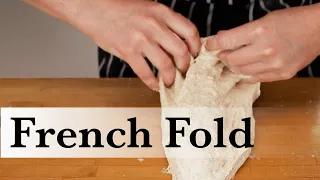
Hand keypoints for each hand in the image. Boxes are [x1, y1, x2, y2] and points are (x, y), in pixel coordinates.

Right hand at [74, 0, 200, 90]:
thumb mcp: (147, 7)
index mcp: (161, 12)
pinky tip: (154, 85)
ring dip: (171, 77)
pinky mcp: (128, 51)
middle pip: (181, 51)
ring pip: (166, 65)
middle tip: (184, 71)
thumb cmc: (119, 7)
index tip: (195, 54)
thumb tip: (175, 42)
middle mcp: (154, 26)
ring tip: (171, 82)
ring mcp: (141, 39)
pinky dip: (152, 83)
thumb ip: (162, 22)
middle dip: (186, 65)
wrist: (93, 7)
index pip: (190, 31)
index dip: (196, 46)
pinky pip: (145, 73)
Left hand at [205, 4, 319, 82]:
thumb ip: (242, 32)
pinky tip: (243, 70)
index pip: (226, 41)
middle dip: (222, 57)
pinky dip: (246, 74)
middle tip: (221, 54)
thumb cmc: (291, 21)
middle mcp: (265, 50)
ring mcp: (274, 65)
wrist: (318, 30)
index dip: (214, 44)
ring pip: (241, 71)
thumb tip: (222, 39)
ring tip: (232, 61)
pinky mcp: (281, 75)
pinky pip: (255, 79)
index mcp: (259, 31)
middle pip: (231, 60)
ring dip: (233, 66)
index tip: (209, 45)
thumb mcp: (263, 20)